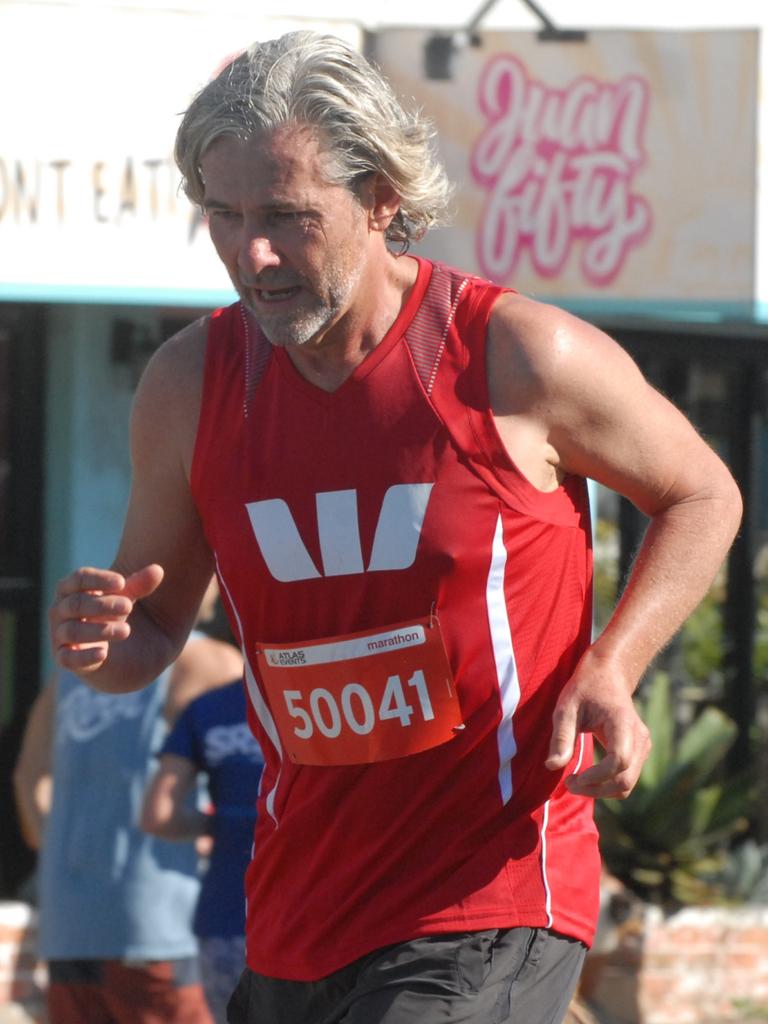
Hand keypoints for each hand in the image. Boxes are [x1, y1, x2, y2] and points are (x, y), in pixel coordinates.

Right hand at [50, 564, 163, 672]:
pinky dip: (84, 656)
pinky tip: (103, 653)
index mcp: (71, 589)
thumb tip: (158, 570)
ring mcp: (59, 635)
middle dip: (103, 605)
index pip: (79, 579)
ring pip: (73, 630)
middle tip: (129, 606)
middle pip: (76, 604)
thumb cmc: (113, 615)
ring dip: (100, 630)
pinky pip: (68, 658)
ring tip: (126, 630)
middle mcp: (59, 611)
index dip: (99, 580)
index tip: (122, 582)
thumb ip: (139, 585)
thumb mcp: (127, 598)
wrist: (114, 652)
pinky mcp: (64, 659)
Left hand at [545, 663, 650, 799]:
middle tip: (569, 784)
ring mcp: (643, 746)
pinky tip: (587, 778)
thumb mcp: (566, 707)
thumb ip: (561, 737)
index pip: (618, 760)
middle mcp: (639, 737)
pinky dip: (607, 785)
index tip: (573, 778)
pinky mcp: (639, 752)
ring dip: (601, 791)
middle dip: (596, 789)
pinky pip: (627, 778)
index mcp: (623, 722)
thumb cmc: (585, 688)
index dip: (597, 776)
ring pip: (627, 784)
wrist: (608, 674)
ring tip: (574, 782)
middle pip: (625, 779)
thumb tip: (553, 766)